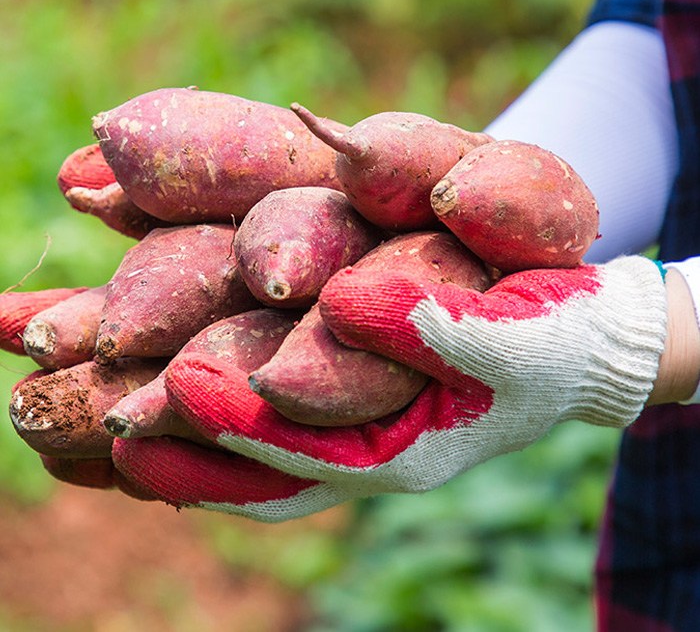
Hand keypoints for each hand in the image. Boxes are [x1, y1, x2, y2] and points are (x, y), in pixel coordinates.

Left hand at [111, 255, 669, 520]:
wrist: (567, 343)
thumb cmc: (555, 344)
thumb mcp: (518, 337)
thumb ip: (442, 329)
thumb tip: (343, 306)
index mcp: (399, 452)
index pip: (299, 453)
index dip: (236, 425)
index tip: (172, 385)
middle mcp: (355, 445)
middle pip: (247, 458)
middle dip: (173, 438)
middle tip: (95, 413)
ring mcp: (341, 418)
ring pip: (243, 434)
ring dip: (172, 416)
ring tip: (92, 397)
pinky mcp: (337, 382)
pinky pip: (263, 398)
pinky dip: (212, 389)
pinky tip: (164, 359)